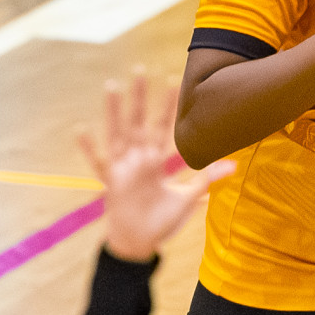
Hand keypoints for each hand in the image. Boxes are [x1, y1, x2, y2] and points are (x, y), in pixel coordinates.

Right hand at [77, 69, 235, 263]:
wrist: (139, 245)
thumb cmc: (162, 221)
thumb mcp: (188, 199)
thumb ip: (206, 179)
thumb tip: (234, 165)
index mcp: (157, 161)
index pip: (165, 127)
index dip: (169, 106)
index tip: (174, 80)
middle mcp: (139, 159)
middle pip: (139, 121)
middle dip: (140, 97)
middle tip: (139, 69)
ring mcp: (123, 169)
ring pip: (118, 133)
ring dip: (114, 111)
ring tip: (111, 85)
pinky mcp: (110, 183)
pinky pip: (98, 162)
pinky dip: (89, 147)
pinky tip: (80, 129)